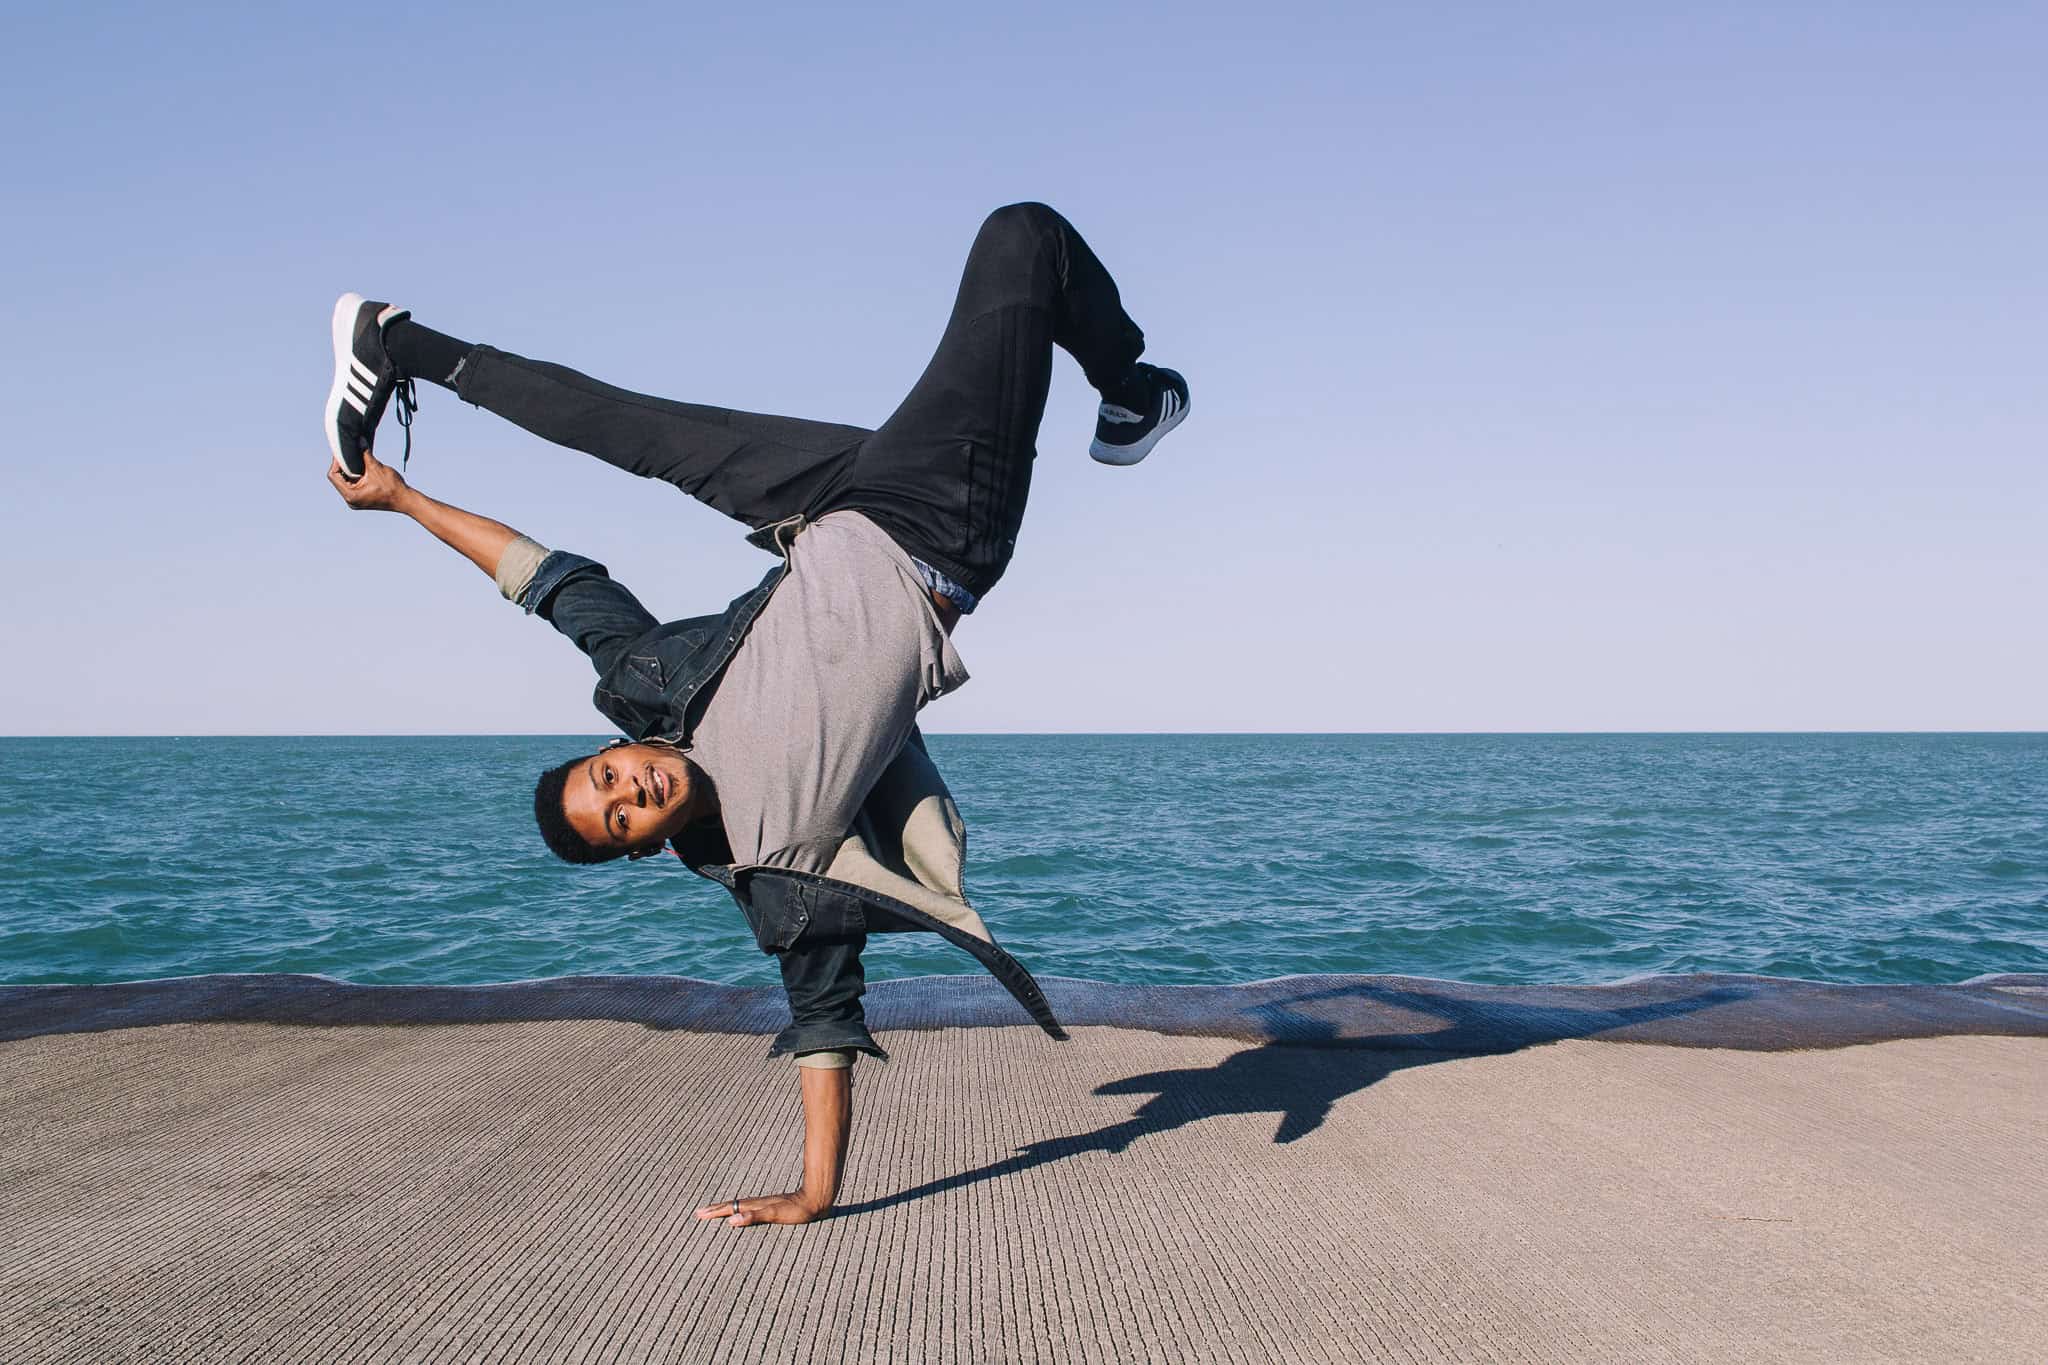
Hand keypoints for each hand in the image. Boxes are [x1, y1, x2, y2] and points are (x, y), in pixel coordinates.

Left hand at [327, 449, 410, 511]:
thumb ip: (366, 454)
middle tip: (348, 452)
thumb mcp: (377, 468)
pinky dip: (356, 475)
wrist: (406, 500)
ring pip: (346, 481)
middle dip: (343, 465)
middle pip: (338, 479)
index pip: (333, 476)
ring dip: (350, 470)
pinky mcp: (362, 498)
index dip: (336, 462)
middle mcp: (350, 500)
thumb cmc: (393, 488)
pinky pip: (353, 485)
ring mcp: (356, 500)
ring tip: (356, 458)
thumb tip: (360, 440)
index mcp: (351, 495)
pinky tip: (362, 467)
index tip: (342, 452)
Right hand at [694, 1191, 829, 1228]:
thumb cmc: (798, 1210)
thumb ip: (754, 1217)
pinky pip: (748, 1208)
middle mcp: (758, 1203)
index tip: (700, 1215)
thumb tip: (731, 1220)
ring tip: (713, 1211)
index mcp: (756, 1206)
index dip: (715, 1212)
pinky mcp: (771, 1206)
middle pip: (732, 1205)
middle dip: (715, 1209)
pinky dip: (738, 1210)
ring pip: (739, 1205)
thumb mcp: (776, 1215)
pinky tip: (740, 1213)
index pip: (730, 1208)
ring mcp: (764, 1204)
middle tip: (698, 1213)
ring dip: (724, 1209)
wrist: (816, 1199)